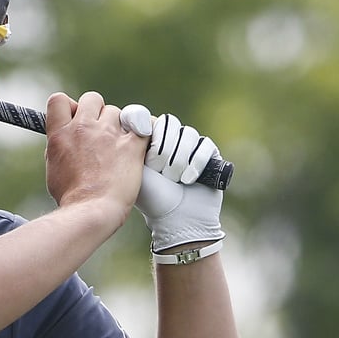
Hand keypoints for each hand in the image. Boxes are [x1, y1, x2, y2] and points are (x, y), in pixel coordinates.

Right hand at [44, 92, 146, 210]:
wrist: (92, 210)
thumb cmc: (72, 197)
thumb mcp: (54, 167)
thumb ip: (59, 146)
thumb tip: (65, 138)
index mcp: (60, 133)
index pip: (59, 100)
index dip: (70, 107)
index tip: (76, 119)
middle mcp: (83, 128)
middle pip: (92, 98)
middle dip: (97, 111)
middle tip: (100, 131)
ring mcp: (108, 134)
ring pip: (117, 112)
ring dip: (118, 125)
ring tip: (119, 146)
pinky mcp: (131, 144)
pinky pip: (143, 124)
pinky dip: (142, 131)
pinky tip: (140, 143)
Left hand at [132, 112, 225, 251]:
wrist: (177, 219)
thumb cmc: (151, 197)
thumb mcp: (132, 167)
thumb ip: (129, 141)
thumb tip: (133, 118)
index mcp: (150, 141)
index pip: (152, 120)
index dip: (151, 136)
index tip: (147, 158)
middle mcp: (170, 141)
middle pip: (170, 124)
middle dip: (164, 150)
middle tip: (160, 172)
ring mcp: (190, 146)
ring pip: (187, 134)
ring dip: (178, 159)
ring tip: (174, 179)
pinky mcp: (209, 154)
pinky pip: (204, 145)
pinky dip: (195, 163)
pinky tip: (188, 180)